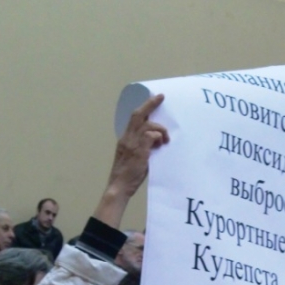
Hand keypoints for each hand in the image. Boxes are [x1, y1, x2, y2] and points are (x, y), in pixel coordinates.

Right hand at [93, 93, 168, 227]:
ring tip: (165, 140)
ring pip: (147, 124)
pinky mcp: (139, 151)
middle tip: (161, 97)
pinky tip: (161, 144)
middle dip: (150, 104)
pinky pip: (150, 136)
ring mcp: (132, 144)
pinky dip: (158, 137)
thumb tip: (157, 142)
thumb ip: (143, 147)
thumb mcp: (134, 157)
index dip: (144, 107)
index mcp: (125, 139)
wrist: (119, 187)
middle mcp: (127, 138)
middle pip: (138, 115)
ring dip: (160, 129)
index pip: (134, 118)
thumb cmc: (128, 176)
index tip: (153, 99)